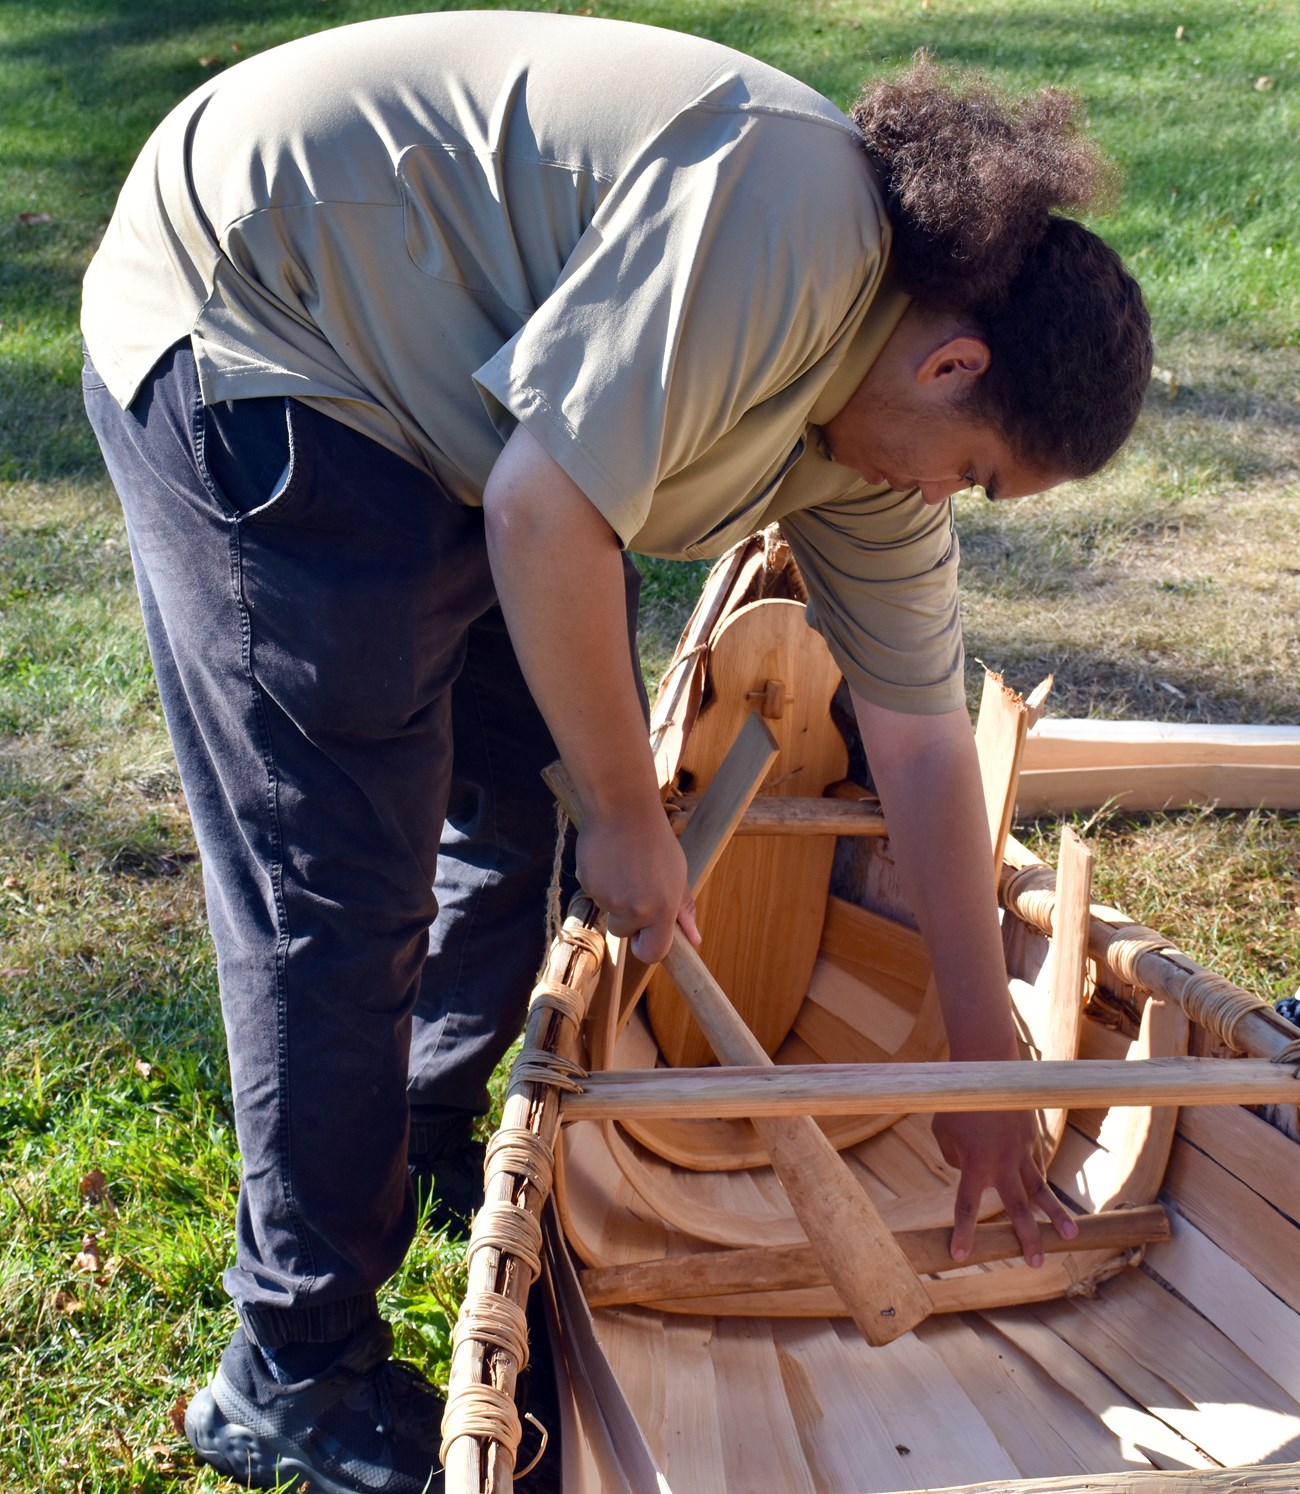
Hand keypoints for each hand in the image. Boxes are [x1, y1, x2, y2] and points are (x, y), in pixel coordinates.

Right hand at [575, 809, 700, 964]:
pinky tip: (609, 860)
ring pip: (608, 911)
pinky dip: (600, 881)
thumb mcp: (677, 874)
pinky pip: (594, 894)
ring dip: (614, 896)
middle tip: (635, 886)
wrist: (624, 810)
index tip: (645, 935)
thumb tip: (694, 939)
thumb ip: (683, 910)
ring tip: (624, 866)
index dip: (646, 947)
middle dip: (627, 919)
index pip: (652, 953)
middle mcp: (636, 909)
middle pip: (623, 933)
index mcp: (663, 909)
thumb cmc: (656, 841)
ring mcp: (609, 899)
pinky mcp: (588, 886)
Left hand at [933, 1108, 1078, 1266]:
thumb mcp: (943, 1132)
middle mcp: (1003, 1164)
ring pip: (1041, 1190)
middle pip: (1017, 1208)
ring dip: (1056, 1214)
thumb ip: (954, 1158)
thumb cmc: (959, 1102)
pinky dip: (1039, 1182)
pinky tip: (1048, 1199)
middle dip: (1028, 1238)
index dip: (964, 1233)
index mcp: (976, 1165)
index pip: (966, 1207)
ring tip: (1071, 1236)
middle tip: (1035, 1263)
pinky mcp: (1033, 1140)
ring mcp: (1022, 1152)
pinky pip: (1036, 1166)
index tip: (960, 1256)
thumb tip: (967, 1171)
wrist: (988, 1070)